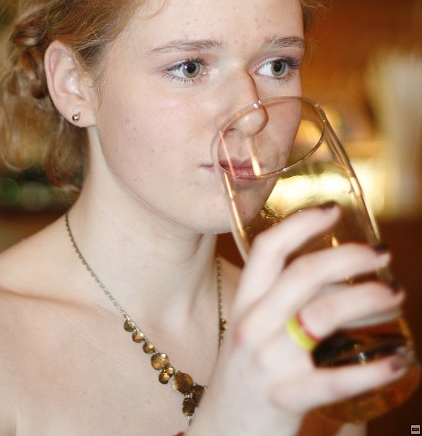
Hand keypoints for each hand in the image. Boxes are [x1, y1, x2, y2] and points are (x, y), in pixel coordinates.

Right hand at [191, 205, 405, 435]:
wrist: (223, 433)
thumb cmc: (245, 377)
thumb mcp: (254, 333)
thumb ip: (289, 306)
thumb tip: (346, 284)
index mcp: (244, 304)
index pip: (267, 250)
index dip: (300, 223)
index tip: (332, 210)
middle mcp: (251, 324)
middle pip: (302, 273)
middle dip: (347, 256)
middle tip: (380, 253)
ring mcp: (266, 360)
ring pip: (323, 313)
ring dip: (367, 297)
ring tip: (395, 294)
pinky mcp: (283, 397)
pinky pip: (334, 379)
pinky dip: (373, 368)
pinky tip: (399, 360)